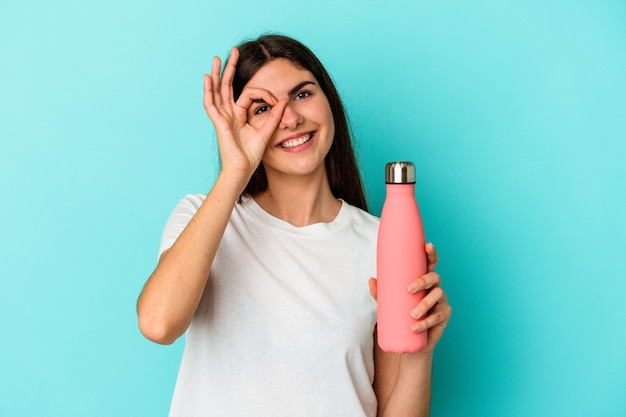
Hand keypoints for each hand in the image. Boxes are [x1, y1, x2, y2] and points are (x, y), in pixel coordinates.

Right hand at [203, 47, 287, 176]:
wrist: (243, 169)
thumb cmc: (252, 155)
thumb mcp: (267, 131)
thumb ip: (275, 116)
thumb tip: (284, 101)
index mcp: (239, 115)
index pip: (250, 94)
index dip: (265, 94)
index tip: (278, 100)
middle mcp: (229, 114)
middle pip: (227, 86)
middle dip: (230, 68)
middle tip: (233, 51)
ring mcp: (222, 117)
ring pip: (217, 91)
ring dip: (217, 74)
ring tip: (217, 58)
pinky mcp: (219, 123)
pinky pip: (211, 104)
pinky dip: (209, 91)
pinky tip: (208, 77)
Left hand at [369, 243, 451, 353]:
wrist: (409, 341)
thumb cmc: (401, 316)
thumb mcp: (388, 303)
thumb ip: (380, 292)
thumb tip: (371, 280)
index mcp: (423, 280)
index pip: (429, 263)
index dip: (431, 253)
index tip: (427, 246)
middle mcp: (434, 287)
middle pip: (434, 277)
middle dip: (423, 281)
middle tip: (409, 289)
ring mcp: (441, 301)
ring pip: (437, 296)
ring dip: (425, 304)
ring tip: (412, 314)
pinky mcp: (444, 315)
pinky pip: (437, 316)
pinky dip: (426, 322)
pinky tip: (415, 326)